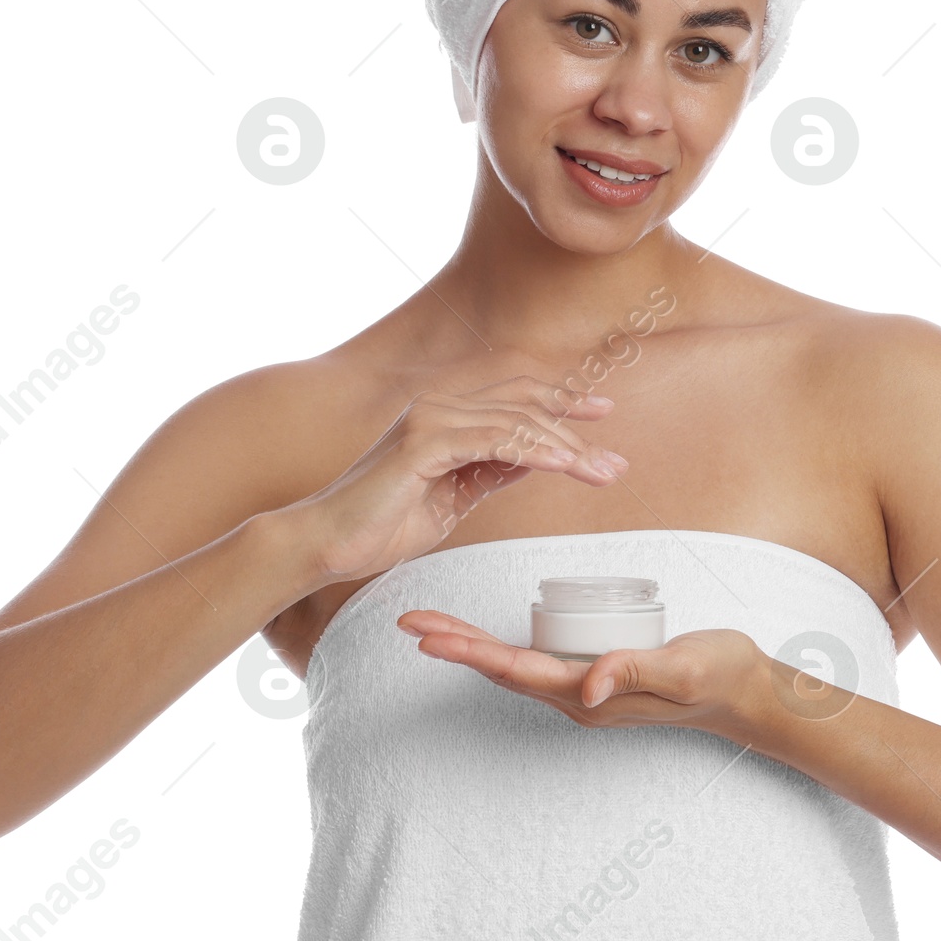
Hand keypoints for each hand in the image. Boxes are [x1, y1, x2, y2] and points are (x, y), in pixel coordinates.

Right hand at [292, 376, 627, 582]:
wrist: (326, 544)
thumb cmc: (380, 525)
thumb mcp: (452, 498)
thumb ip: (488, 472)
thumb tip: (531, 458)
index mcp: (443, 416)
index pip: (513, 396)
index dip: (560, 402)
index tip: (601, 415)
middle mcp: (437, 406)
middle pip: (522, 401)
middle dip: (575, 426)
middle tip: (614, 459)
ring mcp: (429, 420)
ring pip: (514, 421)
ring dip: (565, 446)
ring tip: (601, 472)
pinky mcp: (422, 444)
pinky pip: (493, 441)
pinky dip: (533, 452)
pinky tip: (564, 465)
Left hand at [396, 611, 779, 744]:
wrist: (747, 691)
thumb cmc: (718, 675)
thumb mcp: (682, 668)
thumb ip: (637, 672)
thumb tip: (585, 687)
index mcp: (589, 696)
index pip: (517, 669)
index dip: (470, 650)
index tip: (428, 635)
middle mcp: (578, 697)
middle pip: (503, 669)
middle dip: (455, 645)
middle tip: (408, 622)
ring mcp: (585, 688)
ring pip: (515, 666)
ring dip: (472, 646)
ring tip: (433, 625)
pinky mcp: (596, 673)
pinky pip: (537, 660)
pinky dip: (502, 644)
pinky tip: (487, 634)